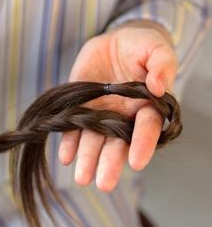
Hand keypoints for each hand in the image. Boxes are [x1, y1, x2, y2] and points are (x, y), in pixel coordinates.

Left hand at [59, 21, 177, 191]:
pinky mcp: (80, 107)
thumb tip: (158, 87)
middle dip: (110, 163)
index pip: (147, 128)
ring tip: (82, 178)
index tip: (136, 162)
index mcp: (146, 106)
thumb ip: (162, 65)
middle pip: (118, 143)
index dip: (142, 144)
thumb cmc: (142, 46)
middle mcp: (123, 116)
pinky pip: (73, 127)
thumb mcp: (156, 48)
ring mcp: (101, 114)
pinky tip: (64, 156)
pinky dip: (68, 142)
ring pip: (94, 140)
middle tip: (104, 184)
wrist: (115, 42)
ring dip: (87, 159)